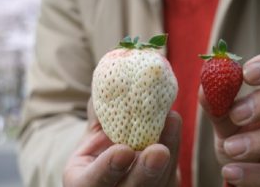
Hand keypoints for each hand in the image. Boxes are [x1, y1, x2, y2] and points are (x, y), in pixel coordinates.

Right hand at [63, 103, 181, 186]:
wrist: (118, 167)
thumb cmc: (100, 150)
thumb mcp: (90, 137)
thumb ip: (97, 118)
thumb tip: (106, 82)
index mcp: (85, 184)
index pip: (93, 182)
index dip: (108, 169)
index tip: (123, 150)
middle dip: (147, 170)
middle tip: (158, 151)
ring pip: (159, 180)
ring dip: (168, 150)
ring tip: (171, 120)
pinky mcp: (163, 186)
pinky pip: (172, 171)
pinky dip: (173, 145)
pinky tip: (172, 123)